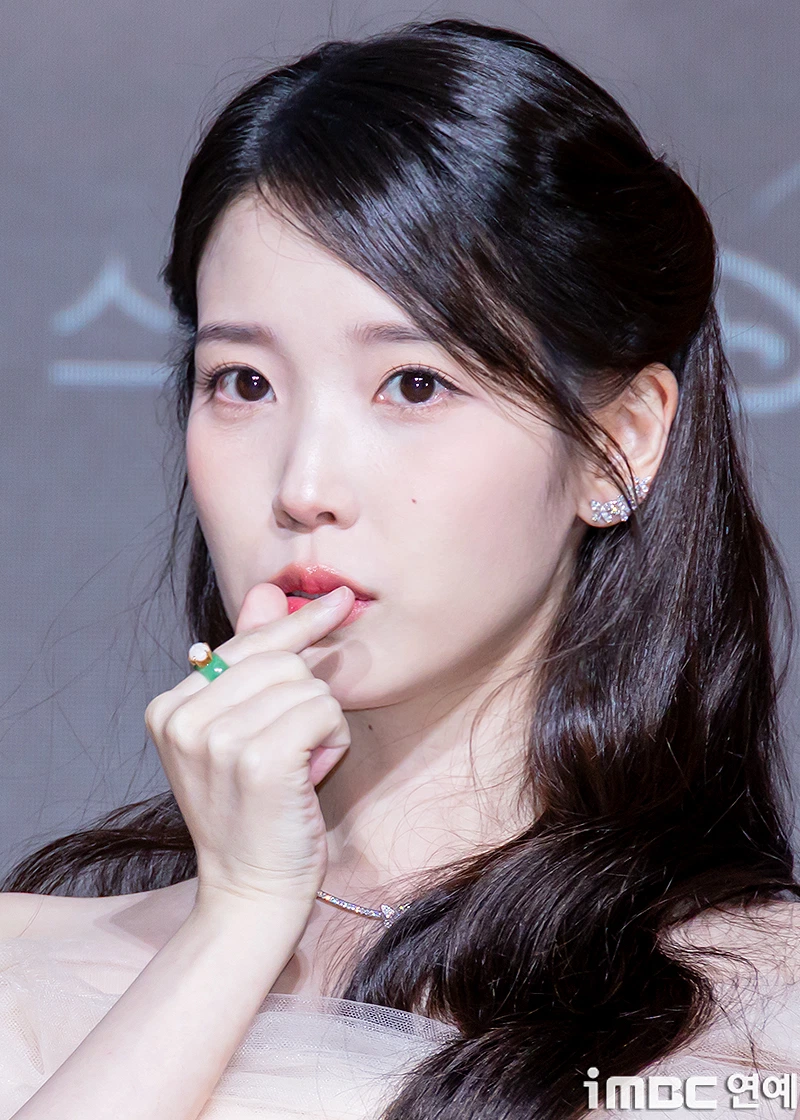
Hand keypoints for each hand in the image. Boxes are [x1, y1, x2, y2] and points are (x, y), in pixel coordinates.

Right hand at [145, 583, 353, 910]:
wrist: (250, 890)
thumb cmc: (253, 812)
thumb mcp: (240, 733)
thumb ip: (250, 663)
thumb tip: (268, 590)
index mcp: (168, 708)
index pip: (245, 646)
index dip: (295, 624)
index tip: (337, 600)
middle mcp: (183, 718)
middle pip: (280, 660)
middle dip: (307, 698)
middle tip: (295, 749)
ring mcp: (217, 738)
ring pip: (307, 685)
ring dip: (321, 724)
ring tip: (299, 766)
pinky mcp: (258, 759)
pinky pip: (323, 711)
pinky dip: (332, 740)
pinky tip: (311, 774)